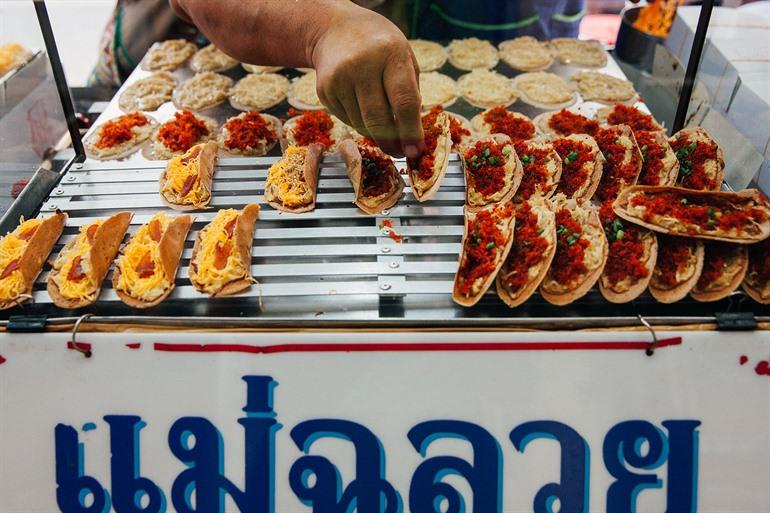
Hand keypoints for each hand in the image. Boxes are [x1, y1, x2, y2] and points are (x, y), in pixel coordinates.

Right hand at [311, 3, 423, 157]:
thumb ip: (410, 94)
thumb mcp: (403, 58)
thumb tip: (411, 136)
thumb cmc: (379, 47)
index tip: (415, 151)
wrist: (334, 29)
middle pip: (379, 120)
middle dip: (391, 143)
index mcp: (391, 55)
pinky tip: (362, 109)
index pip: (404, 101)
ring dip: (376, 135)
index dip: (411, 131)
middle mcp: (363, 66)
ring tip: (384, 129)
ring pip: (362, 125)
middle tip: (400, 153)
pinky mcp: (325, 90)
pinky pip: (347, 120)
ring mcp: (340, 79)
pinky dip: (360, 124)